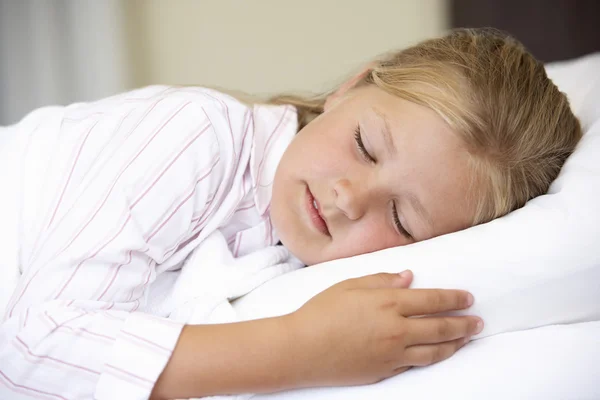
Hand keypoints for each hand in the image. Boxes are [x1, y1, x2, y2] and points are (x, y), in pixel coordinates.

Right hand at [284, 270, 481, 387]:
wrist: (302, 349)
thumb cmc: (321, 312)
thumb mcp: (349, 286)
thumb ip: (381, 280)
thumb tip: (408, 277)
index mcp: (388, 303)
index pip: (432, 300)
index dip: (454, 299)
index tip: (468, 298)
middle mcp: (396, 330)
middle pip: (440, 327)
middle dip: (464, 324)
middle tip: (478, 321)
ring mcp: (392, 354)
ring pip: (434, 350)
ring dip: (455, 344)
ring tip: (467, 339)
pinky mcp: (384, 371)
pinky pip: (416, 365)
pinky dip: (432, 358)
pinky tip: (438, 354)